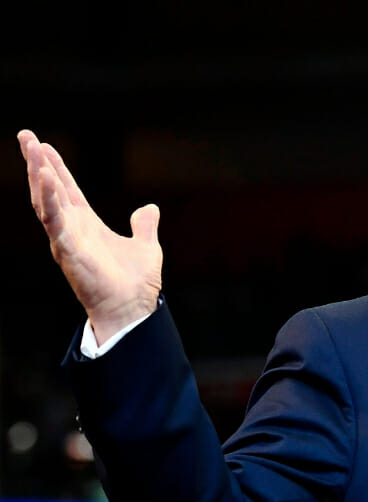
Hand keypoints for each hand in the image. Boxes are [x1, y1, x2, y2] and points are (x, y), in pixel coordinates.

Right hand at [18, 129, 162, 344]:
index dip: (56, 167)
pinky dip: (48, 197)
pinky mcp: (67, 249)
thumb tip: (149, 209)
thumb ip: (145, 226)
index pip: (67, 189)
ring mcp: (66, 238)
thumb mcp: (147, 246)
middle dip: (37, 162)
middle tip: (26, 135)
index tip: (44, 144)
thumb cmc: (135, 283)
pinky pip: (53, 219)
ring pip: (45, 200)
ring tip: (32, 148)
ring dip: (38, 174)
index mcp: (87, 224)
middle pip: (49, 189)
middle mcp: (72, 228)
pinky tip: (43, 176)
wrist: (132, 308)